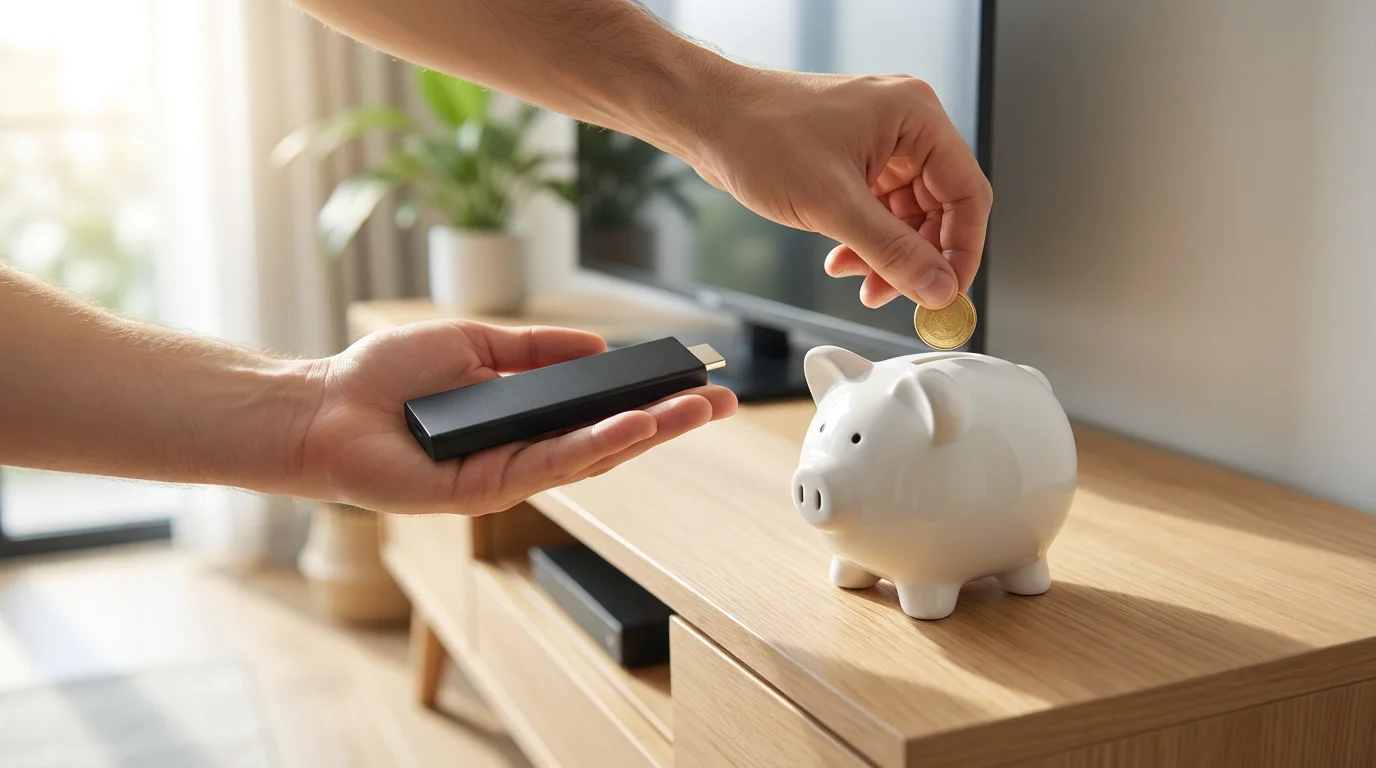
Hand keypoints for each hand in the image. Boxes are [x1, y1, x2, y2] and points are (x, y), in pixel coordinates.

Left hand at [296, 320, 736, 515]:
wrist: (325, 407)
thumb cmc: (386, 378)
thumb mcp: (476, 343)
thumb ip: (536, 349)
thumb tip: (597, 347)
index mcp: (525, 419)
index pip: (601, 412)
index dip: (650, 398)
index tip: (695, 379)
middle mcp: (524, 452)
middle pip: (612, 439)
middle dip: (670, 420)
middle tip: (722, 401)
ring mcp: (508, 475)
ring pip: (593, 457)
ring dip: (649, 432)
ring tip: (696, 410)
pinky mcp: (485, 490)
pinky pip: (551, 466)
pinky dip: (597, 445)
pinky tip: (634, 427)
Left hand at [690, 70, 992, 309]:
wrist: (708, 119)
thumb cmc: (759, 134)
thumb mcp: (833, 204)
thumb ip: (892, 252)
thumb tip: (935, 287)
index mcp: (915, 117)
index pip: (967, 194)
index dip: (962, 251)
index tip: (948, 293)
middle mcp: (905, 127)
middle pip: (940, 210)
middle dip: (916, 258)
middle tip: (899, 295)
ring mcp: (880, 145)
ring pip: (908, 217)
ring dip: (887, 256)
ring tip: (860, 281)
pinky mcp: (855, 161)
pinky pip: (879, 212)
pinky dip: (866, 242)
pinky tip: (842, 260)